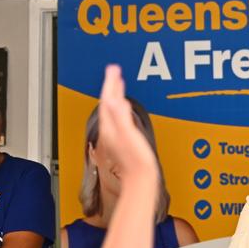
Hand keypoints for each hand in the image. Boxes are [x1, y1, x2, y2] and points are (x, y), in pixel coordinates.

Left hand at [98, 65, 157, 185]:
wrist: (140, 177)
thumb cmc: (136, 160)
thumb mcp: (129, 136)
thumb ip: (121, 118)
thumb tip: (117, 100)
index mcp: (112, 126)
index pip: (108, 100)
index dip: (110, 83)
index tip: (113, 70)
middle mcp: (111, 128)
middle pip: (108, 102)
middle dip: (111, 85)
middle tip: (114, 71)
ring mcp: (116, 133)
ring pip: (112, 108)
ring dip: (114, 94)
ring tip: (117, 83)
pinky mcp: (122, 137)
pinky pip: (117, 116)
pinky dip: (119, 106)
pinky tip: (123, 106)